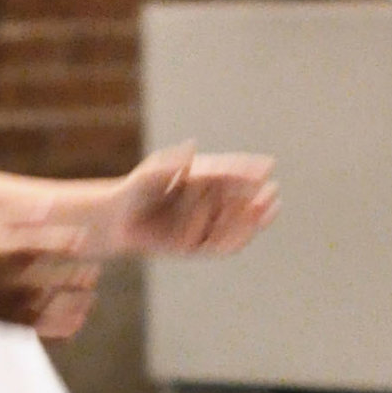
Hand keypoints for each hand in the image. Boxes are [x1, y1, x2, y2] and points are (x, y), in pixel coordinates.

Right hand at [0, 212, 101, 330]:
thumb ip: (23, 215)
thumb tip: (53, 202)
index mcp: (7, 254)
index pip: (46, 247)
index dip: (69, 242)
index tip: (82, 239)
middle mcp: (11, 282)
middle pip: (54, 280)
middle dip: (79, 276)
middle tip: (93, 271)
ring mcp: (11, 305)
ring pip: (53, 308)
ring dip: (76, 303)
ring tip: (90, 296)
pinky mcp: (8, 323)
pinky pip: (40, 330)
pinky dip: (62, 329)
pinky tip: (79, 322)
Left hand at [98, 142, 277, 255]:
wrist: (119, 219)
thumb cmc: (136, 190)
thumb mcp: (152, 174)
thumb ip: (171, 164)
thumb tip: (191, 146)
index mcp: (201, 178)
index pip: (229, 172)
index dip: (248, 169)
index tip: (267, 164)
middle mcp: (208, 200)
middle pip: (238, 198)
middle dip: (256, 195)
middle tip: (272, 190)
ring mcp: (205, 223)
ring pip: (236, 221)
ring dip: (253, 216)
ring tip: (269, 208)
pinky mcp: (198, 246)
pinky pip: (223, 245)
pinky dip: (239, 237)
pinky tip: (251, 230)